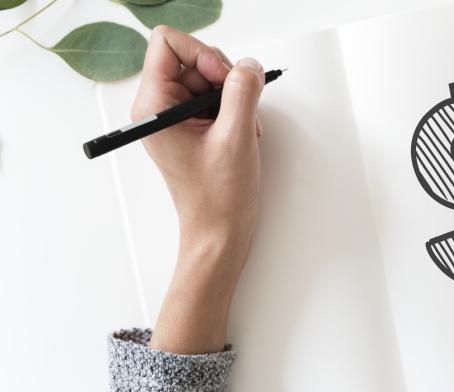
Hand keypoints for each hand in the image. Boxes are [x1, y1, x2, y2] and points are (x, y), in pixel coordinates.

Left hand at [130, 25, 265, 353]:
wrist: (219, 233)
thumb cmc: (217, 198)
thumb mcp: (235, 138)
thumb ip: (243, 92)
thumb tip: (249, 65)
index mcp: (153, 107)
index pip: (169, 44)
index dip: (203, 53)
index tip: (224, 79)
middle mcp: (159, 108)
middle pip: (193, 57)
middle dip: (224, 76)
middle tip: (238, 107)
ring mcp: (176, 117)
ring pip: (209, 76)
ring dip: (234, 95)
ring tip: (242, 127)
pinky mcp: (192, 126)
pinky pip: (216, 97)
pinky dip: (235, 107)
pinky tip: (242, 132)